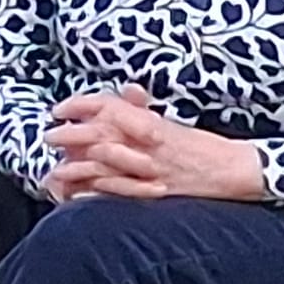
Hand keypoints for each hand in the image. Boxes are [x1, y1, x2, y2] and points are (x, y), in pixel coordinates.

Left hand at [42, 84, 264, 202]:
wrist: (233, 171)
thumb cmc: (205, 147)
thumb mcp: (175, 124)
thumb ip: (147, 111)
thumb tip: (129, 91)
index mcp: (153, 123)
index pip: (110, 106)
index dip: (81, 105)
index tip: (62, 107)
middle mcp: (149, 144)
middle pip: (100, 133)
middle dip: (70, 133)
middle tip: (49, 134)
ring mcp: (150, 170)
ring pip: (105, 163)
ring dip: (76, 164)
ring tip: (56, 166)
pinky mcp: (153, 192)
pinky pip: (119, 191)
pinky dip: (96, 190)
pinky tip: (78, 192)